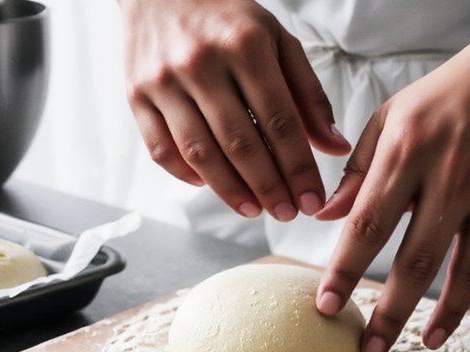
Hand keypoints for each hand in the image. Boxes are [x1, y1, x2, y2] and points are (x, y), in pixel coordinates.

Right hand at [117, 0, 350, 220]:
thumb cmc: (226, 16)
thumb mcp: (276, 39)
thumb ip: (307, 92)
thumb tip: (333, 146)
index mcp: (244, 44)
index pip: (279, 120)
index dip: (298, 167)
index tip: (313, 199)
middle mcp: (201, 63)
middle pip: (240, 143)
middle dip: (269, 187)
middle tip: (287, 213)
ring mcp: (163, 80)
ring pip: (199, 152)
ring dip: (229, 190)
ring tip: (254, 210)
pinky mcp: (136, 95)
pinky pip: (161, 149)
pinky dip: (186, 175)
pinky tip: (210, 186)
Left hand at [315, 44, 469, 351]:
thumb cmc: (443, 94)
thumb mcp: (389, 118)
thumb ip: (356, 170)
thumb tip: (325, 216)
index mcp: (404, 151)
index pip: (366, 224)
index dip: (344, 270)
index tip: (325, 304)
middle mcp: (443, 176)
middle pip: (407, 258)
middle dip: (381, 309)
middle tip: (359, 347)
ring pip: (446, 269)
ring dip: (416, 316)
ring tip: (390, 349)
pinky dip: (458, 303)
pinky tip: (437, 332)